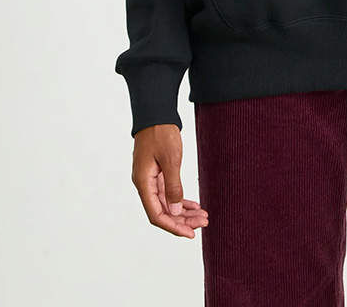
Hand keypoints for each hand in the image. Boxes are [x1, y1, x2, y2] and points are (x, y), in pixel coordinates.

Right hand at [131, 123, 209, 237]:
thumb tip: (176, 212)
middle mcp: (145, 184)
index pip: (156, 215)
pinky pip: (169, 193)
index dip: (173, 227)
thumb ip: (173, 186)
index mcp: (143, 183)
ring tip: (202, 216)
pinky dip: (181, 200)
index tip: (190, 233)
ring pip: (167, 204)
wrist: (156, 113)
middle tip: (203, 223)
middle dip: (182, 221)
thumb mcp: (171, 159)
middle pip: (163, 212)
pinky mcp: (157, 173)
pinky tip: (193, 205)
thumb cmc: (161, 132)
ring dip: (184, 212)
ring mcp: (151, 179)